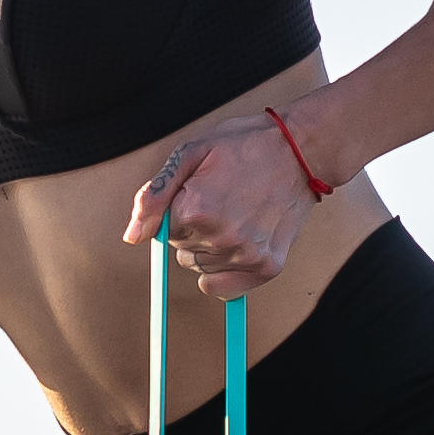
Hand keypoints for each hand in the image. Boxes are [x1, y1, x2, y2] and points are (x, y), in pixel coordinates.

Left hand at [124, 113, 315, 301]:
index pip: (165, 231)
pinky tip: (240, 245)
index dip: (180, 210)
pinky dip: (226, 273)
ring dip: (212, 248)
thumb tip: (132, 236)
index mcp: (196, 209)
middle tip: (223, 201)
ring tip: (237, 215)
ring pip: (202, 268)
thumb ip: (154, 196)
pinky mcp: (266, 267)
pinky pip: (225, 289)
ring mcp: (245, 255)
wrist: (301, 151)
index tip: (202, 191)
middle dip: (194, 229)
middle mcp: (220, 238)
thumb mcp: (191, 153)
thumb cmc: (244, 146)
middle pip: (182, 252)